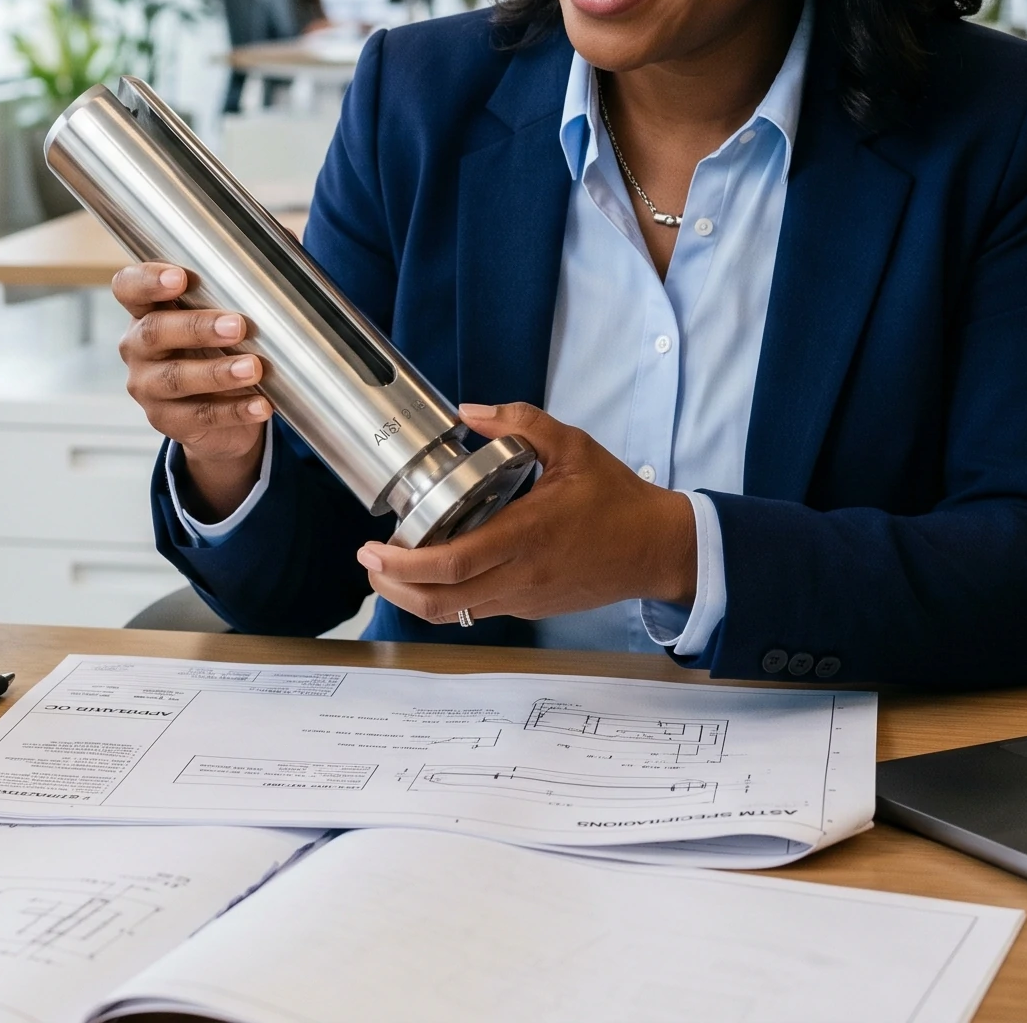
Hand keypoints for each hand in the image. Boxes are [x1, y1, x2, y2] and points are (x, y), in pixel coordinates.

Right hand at [113, 262, 269, 518]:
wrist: (221, 411)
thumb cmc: (223, 345)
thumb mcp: (229, 310)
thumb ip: (249, 274)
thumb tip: (286, 239)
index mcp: (148, 308)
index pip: (128, 287)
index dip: (146, 281)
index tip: (180, 278)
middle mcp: (138, 346)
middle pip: (153, 332)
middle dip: (196, 327)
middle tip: (238, 325)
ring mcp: (148, 387)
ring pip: (175, 379)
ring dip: (217, 372)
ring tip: (254, 367)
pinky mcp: (168, 421)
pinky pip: (200, 417)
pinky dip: (235, 411)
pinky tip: (262, 404)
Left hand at [357, 402, 695, 623]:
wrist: (656, 548)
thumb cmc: (617, 499)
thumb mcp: (572, 446)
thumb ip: (519, 423)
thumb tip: (468, 412)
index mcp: (525, 535)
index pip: (452, 563)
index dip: (404, 563)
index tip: (374, 548)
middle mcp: (520, 575)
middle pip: (440, 602)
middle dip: (393, 587)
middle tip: (370, 562)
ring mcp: (524, 598)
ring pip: (454, 614)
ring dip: (414, 597)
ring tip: (390, 569)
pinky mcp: (530, 608)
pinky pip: (477, 609)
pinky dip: (447, 597)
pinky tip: (436, 572)